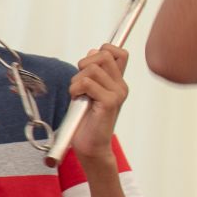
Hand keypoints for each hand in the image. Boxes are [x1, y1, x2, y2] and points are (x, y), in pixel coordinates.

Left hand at [67, 45, 130, 162]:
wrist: (91, 147)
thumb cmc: (87, 122)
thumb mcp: (89, 91)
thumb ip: (93, 72)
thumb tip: (93, 51)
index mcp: (117, 82)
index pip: (119, 52)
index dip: (103, 50)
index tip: (88, 66)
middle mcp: (121, 86)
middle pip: (104, 55)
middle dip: (85, 63)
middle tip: (79, 82)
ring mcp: (117, 94)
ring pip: (92, 68)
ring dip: (77, 80)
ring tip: (77, 94)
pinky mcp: (110, 102)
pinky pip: (88, 83)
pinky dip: (76, 89)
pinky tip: (77, 99)